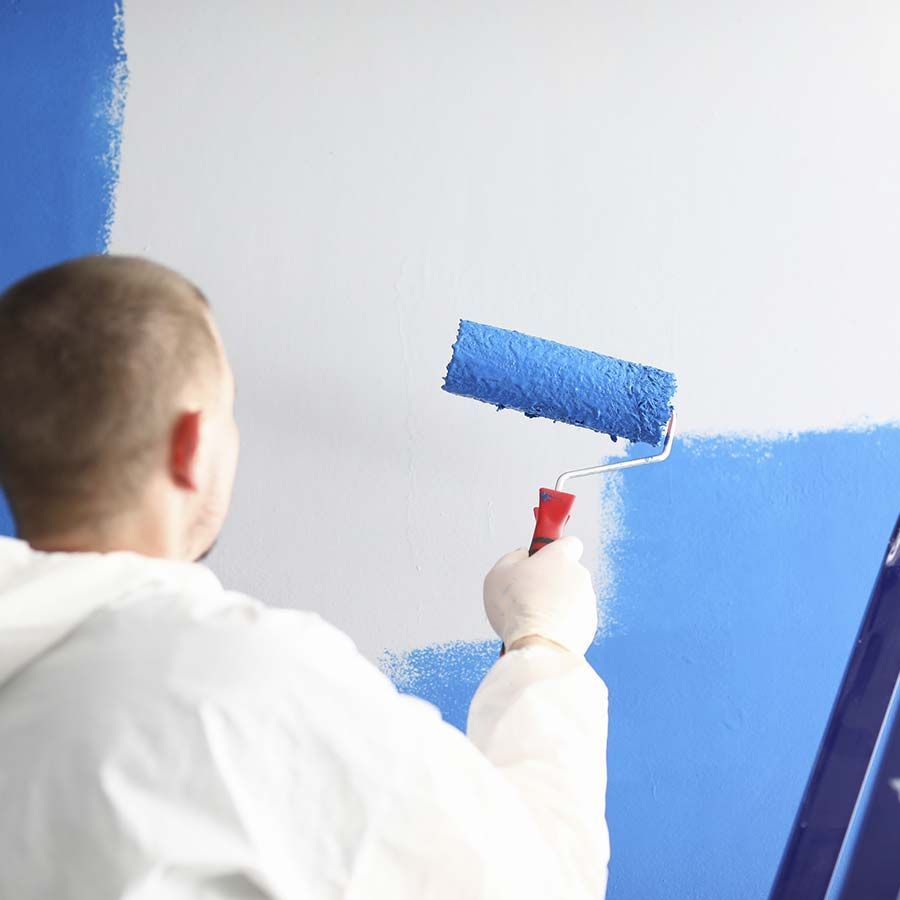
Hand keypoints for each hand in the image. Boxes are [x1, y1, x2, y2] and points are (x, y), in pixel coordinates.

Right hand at [483, 536, 598, 655]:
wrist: (537, 645)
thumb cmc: (517, 608)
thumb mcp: (498, 572)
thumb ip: (513, 556)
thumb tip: (522, 556)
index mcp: (559, 557)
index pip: (568, 542)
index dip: (555, 549)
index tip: (543, 555)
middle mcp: (579, 575)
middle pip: (567, 572)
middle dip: (552, 579)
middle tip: (529, 592)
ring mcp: (587, 601)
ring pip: (571, 596)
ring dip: (557, 602)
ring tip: (533, 615)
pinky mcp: (589, 625)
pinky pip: (574, 618)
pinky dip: (562, 622)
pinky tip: (543, 629)